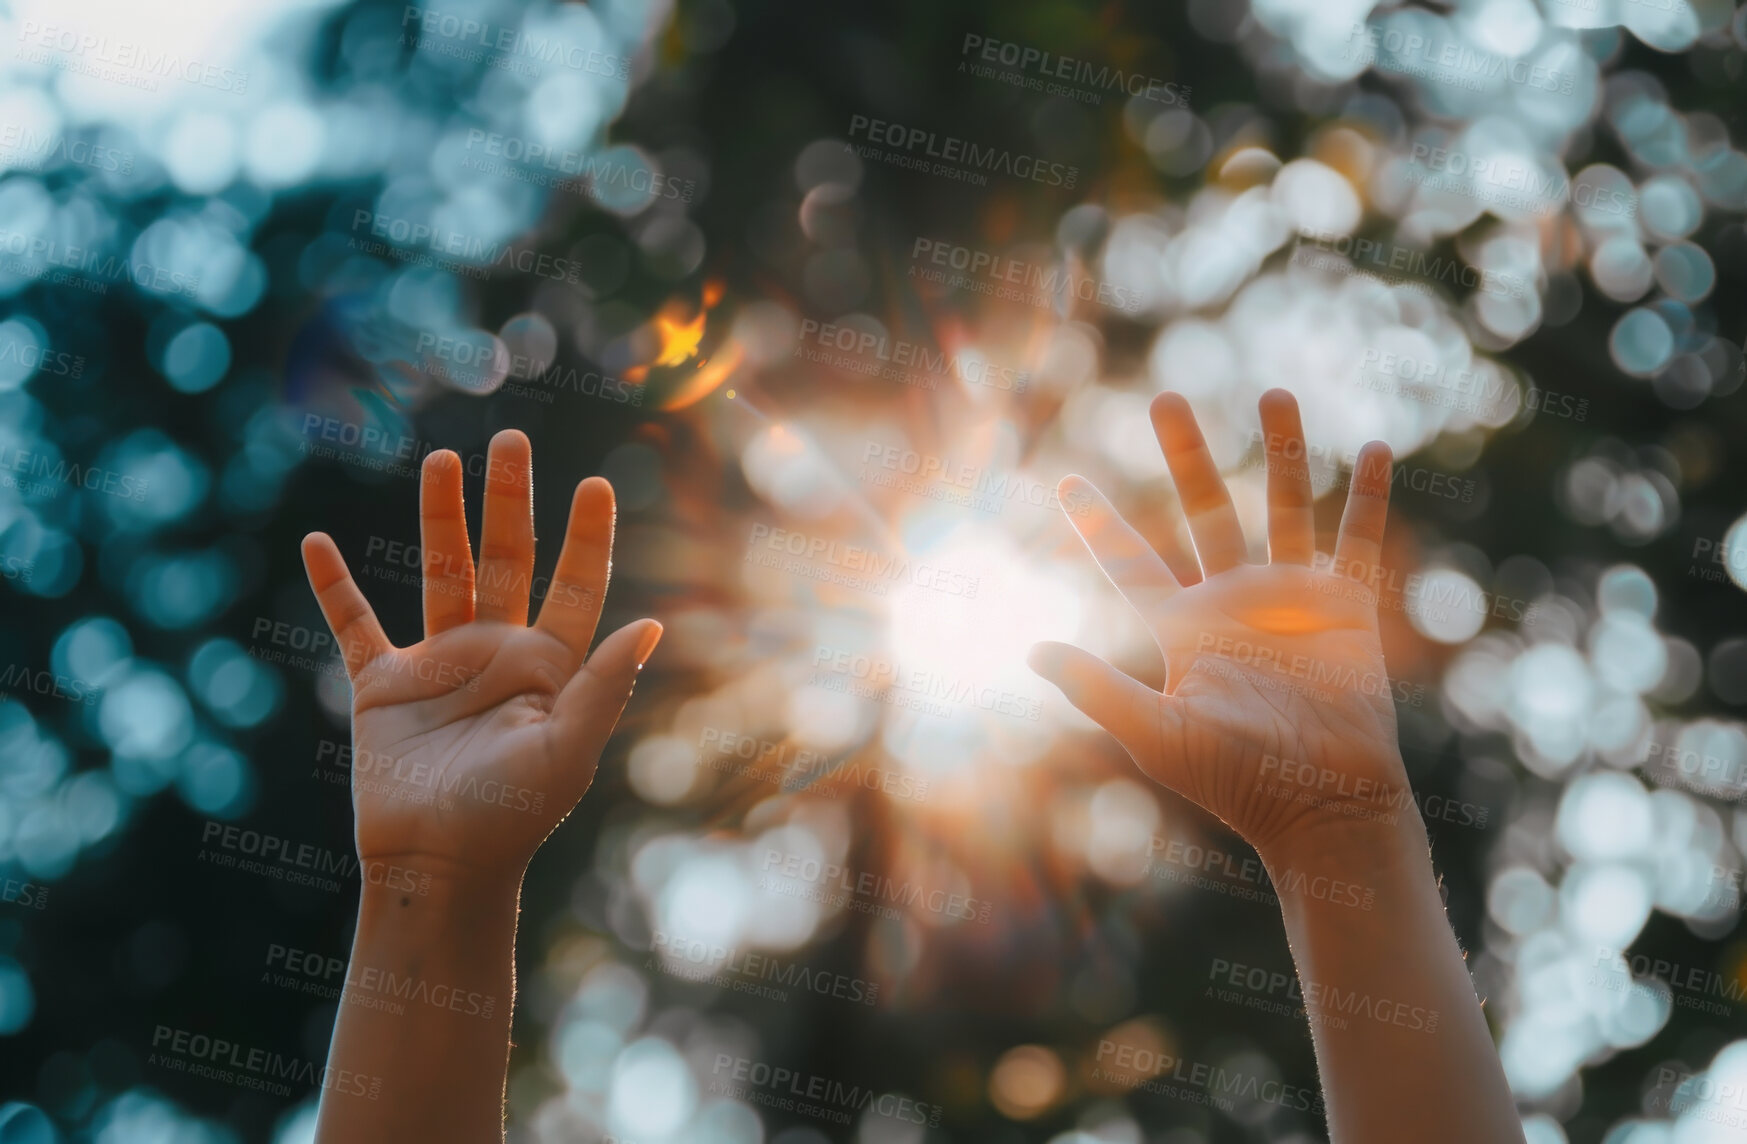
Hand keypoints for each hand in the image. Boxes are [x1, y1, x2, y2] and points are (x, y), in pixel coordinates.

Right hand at [300, 429, 660, 883]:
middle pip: (507, 559)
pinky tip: (318, 543)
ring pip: (441, 571)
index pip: (575, 586)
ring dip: (439, 517)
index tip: (595, 484)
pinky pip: (355, 626)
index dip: (587, 537)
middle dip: (510, 500)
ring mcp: (439, 665)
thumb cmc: (512, 818)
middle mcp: (497, 654)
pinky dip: (335, 588)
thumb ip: (602, 687)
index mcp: (549, 667)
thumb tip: (650, 624)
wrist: (437, 866)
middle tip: (511, 439)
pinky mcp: (383, 687)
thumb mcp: (566, 752)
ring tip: (441, 458)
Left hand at [1030, 390, 1416, 867]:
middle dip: (1185, 456)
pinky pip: (1359, 541)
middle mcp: (1234, 601)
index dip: (1099, 525)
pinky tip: (1373, 450)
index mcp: (1184, 628)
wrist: (1325, 806)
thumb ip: (1098, 690)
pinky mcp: (1347, 609)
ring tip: (1275, 392)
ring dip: (1283, 452)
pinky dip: (1367, 498)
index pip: (1130, 563)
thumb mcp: (1157, 735)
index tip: (1065, 481)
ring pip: (1285, 506)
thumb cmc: (1237, 780)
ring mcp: (1293, 598)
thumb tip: (1030, 652)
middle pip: (1204, 509)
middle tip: (1165, 397)